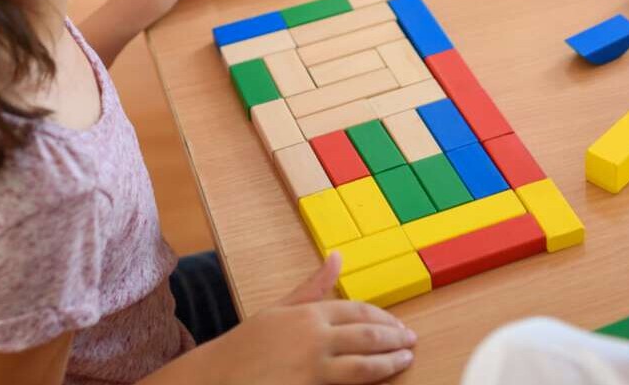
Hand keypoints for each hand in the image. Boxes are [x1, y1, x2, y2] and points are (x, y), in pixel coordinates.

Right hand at [199, 254, 415, 383]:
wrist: (217, 376)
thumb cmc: (247, 345)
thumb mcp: (279, 309)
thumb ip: (312, 286)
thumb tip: (337, 256)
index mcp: (309, 313)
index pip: (358, 310)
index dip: (383, 317)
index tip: (397, 324)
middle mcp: (314, 336)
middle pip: (367, 334)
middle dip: (394, 337)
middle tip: (411, 340)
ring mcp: (313, 365)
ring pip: (364, 364)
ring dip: (389, 362)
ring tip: (405, 360)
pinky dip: (367, 383)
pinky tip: (381, 382)